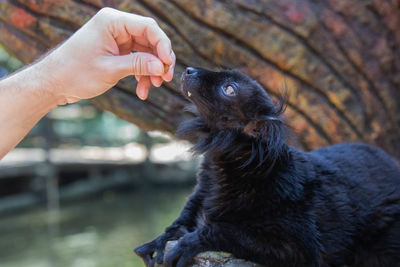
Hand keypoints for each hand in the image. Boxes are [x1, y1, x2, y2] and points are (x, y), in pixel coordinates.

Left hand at [40, 7, 174, 102]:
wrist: (53, 84)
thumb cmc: (75, 73)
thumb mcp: (110, 69)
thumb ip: (138, 65)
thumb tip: (162, 66)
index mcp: (112, 21)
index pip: (148, 27)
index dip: (163, 45)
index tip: (168, 64)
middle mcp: (116, 26)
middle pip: (149, 39)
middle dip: (158, 60)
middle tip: (166, 78)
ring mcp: (116, 39)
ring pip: (145, 52)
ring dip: (151, 70)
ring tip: (154, 86)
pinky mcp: (115, 51)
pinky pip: (136, 60)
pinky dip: (141, 74)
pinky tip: (143, 90)